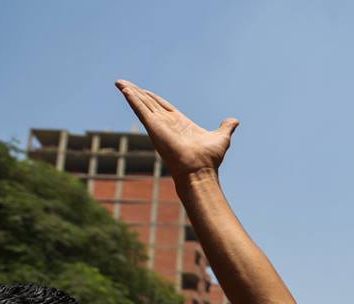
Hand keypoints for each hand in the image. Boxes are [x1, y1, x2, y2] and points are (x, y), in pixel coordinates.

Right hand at [115, 79, 237, 179]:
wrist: (200, 170)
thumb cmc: (209, 159)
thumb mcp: (221, 138)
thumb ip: (226, 127)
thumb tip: (234, 121)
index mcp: (179, 124)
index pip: (163, 106)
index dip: (153, 98)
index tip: (143, 90)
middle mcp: (166, 124)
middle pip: (149, 103)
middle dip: (137, 93)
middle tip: (123, 83)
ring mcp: (159, 125)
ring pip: (142, 105)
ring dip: (131, 93)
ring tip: (119, 83)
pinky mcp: (154, 127)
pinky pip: (141, 110)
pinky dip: (133, 99)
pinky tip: (125, 90)